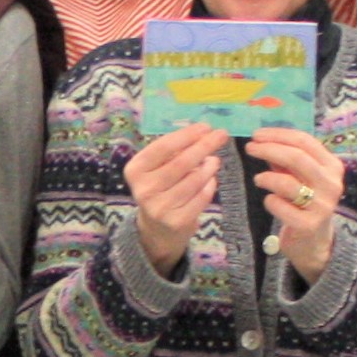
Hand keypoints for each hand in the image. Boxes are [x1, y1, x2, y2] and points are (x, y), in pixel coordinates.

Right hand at [123, 122, 226, 275]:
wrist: (157, 229)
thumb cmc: (159, 189)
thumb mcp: (156, 169)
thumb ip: (173, 152)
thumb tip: (202, 133)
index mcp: (135, 170)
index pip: (162, 147)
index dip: (186, 135)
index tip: (205, 126)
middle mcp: (144, 189)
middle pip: (181, 162)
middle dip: (204, 146)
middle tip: (221, 135)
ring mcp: (159, 207)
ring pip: (194, 180)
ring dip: (209, 167)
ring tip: (215, 160)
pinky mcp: (177, 221)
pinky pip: (201, 197)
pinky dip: (210, 185)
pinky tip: (211, 180)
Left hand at [244, 128, 347, 281]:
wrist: (314, 241)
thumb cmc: (304, 202)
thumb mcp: (299, 176)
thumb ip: (285, 159)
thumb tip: (263, 138)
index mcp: (332, 167)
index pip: (305, 141)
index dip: (278, 135)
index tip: (257, 134)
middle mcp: (331, 184)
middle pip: (297, 157)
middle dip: (269, 149)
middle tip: (249, 148)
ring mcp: (322, 205)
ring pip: (287, 182)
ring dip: (266, 177)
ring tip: (258, 179)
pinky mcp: (309, 224)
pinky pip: (280, 205)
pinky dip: (269, 200)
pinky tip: (270, 201)